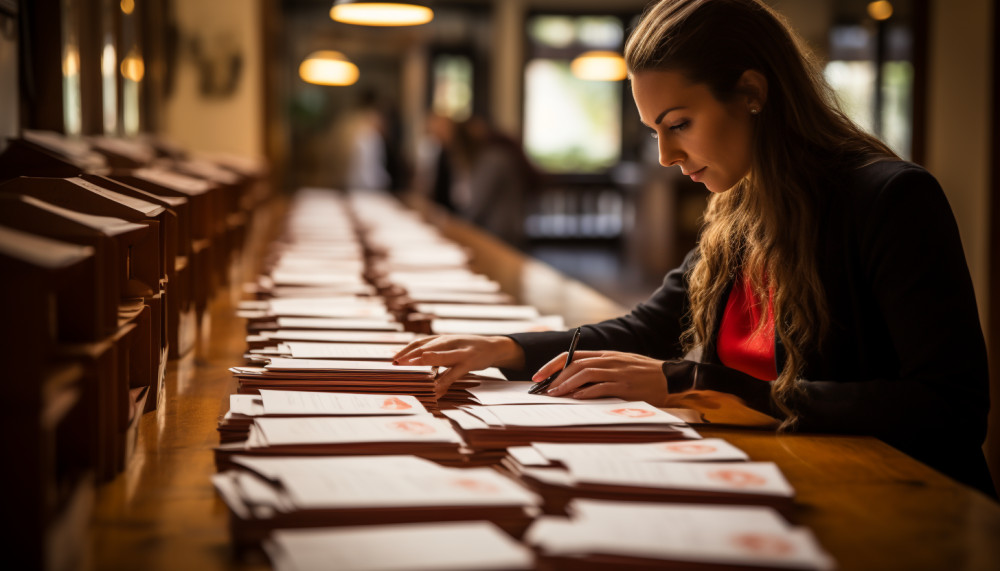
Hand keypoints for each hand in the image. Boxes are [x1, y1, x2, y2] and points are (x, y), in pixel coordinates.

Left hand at [393, 335, 524, 397]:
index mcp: (442, 338)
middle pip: (426, 347)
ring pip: (440, 357)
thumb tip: (415, 359)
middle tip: (396, 364)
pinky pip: (453, 374)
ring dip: (425, 363)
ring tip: (413, 372)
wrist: (494, 346)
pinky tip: (435, 390)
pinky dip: (443, 382)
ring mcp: (460, 352)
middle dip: (410, 356)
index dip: (405, 350)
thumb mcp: (451, 346)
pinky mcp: (469, 362)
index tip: (393, 359)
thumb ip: (435, 351)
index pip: (420, 342)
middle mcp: (449, 342)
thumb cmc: (468, 348)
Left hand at [534, 350, 668, 405]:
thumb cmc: (644, 374)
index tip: (539, 375)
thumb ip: (600, 369)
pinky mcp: (625, 385)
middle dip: (554, 376)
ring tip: (555, 394)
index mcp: (605, 355)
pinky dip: (586, 392)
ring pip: (585, 374)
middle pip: (574, 364)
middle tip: (542, 388)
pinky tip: (576, 398)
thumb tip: (575, 379)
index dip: (553, 364)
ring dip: (567, 384)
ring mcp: (617, 372)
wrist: (670, 377)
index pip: (572, 355)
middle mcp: (609, 360)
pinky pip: (601, 387)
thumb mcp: (620, 365)